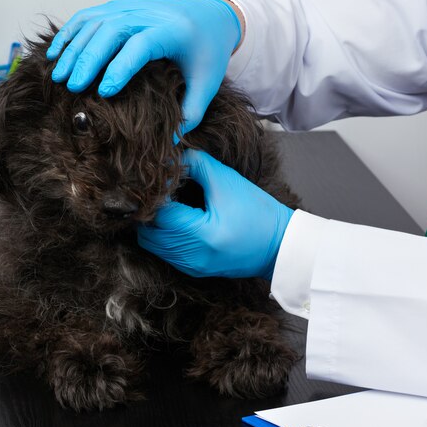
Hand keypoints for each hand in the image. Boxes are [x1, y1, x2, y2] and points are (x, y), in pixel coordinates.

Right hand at [47, 0, 240, 135]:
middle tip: (71, 86)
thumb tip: (170, 143)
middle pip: (111, 30)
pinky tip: (56, 54)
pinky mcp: (119, 7)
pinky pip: (89, 16)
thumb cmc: (207, 52)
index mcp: (173, 31)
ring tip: (58, 75)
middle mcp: (149, 14)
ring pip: (95, 21)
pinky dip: (70, 33)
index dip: (120, 67)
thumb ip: (191, 112)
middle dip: (88, 59)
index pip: (141, 45)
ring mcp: (132, 7)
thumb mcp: (207, 82)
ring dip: (73, 48)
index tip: (104, 92)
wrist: (209, 15)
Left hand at [137, 149, 293, 279]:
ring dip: (154, 223)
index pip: (159, 213)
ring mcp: (191, 266)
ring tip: (168, 203)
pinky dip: (162, 235)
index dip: (156, 193)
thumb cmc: (257, 211)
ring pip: (152, 244)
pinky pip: (164, 252)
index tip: (163, 178)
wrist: (278, 245)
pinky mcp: (193, 269)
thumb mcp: (227, 181)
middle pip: (148, 232)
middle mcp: (192, 256)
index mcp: (202, 234)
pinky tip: (176, 219)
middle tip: (162, 190)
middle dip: (150, 209)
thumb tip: (171, 156)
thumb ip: (196, 164)